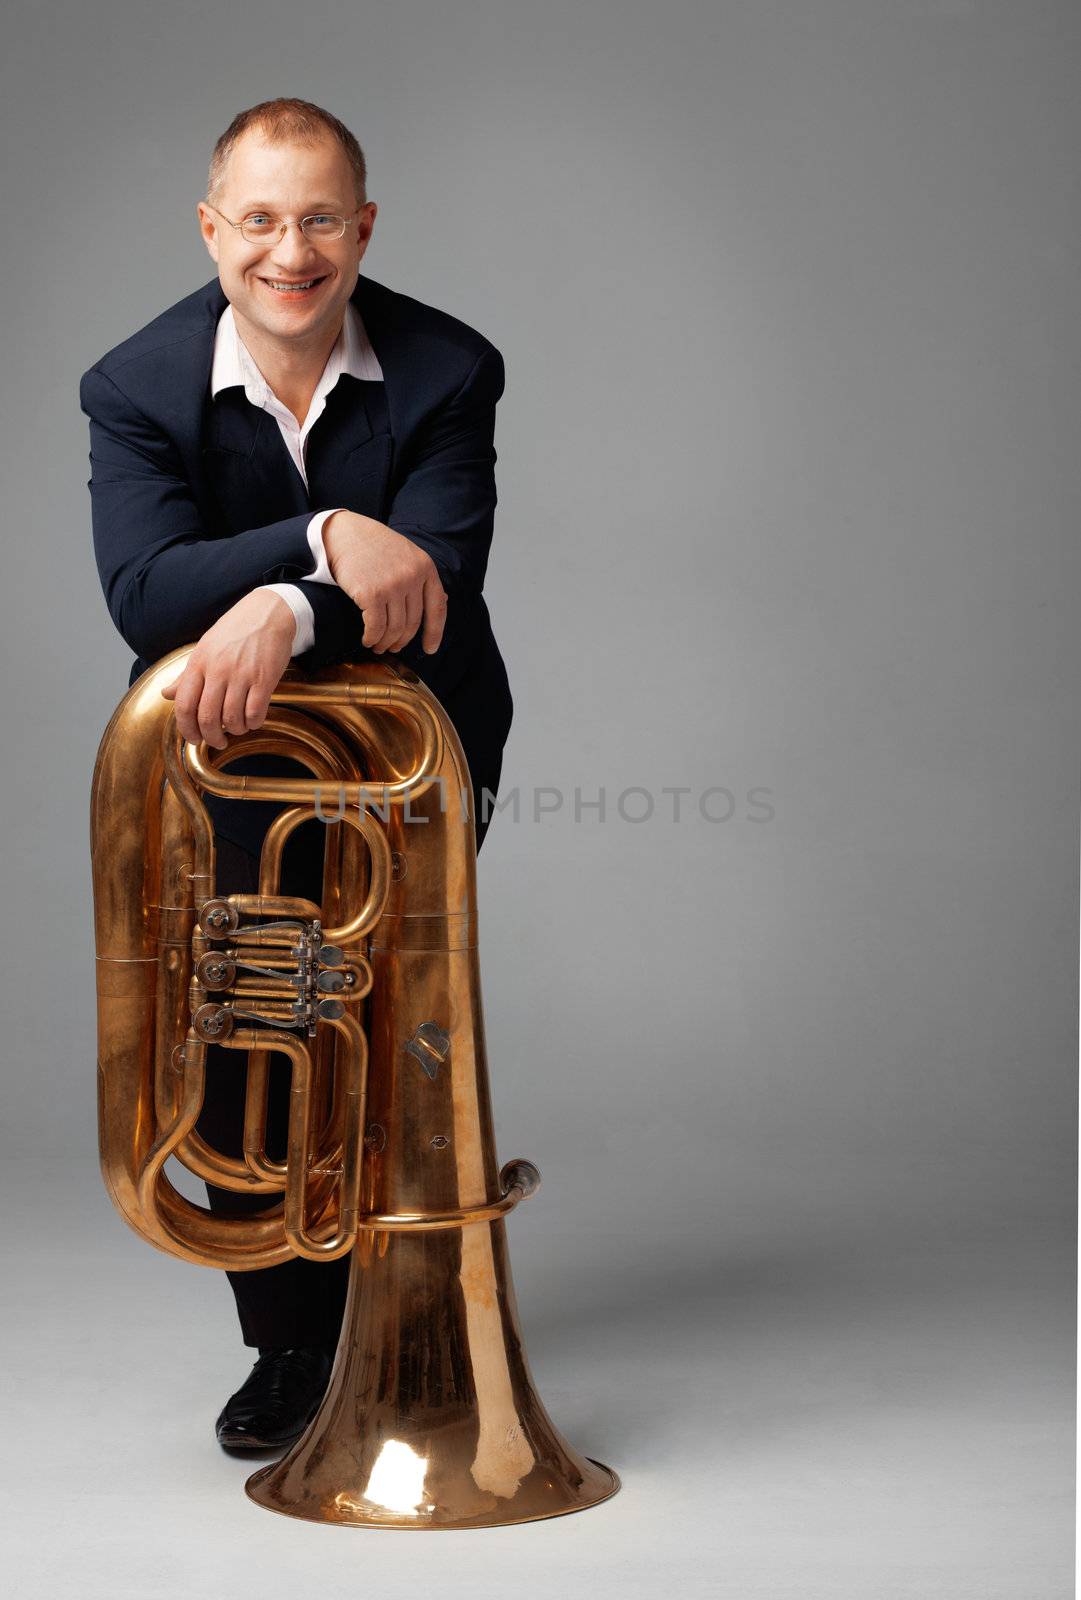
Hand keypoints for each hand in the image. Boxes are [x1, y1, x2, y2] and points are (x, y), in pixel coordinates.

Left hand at [160, 590, 295, 748]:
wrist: (269, 613)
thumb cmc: (235, 631)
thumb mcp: (205, 648)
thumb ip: (186, 675)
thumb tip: (166, 694)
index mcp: (199, 663)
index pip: (184, 705)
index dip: (187, 729)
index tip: (194, 739)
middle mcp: (218, 670)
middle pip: (208, 718)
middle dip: (212, 737)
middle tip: (218, 741)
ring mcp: (242, 675)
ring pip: (232, 719)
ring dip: (235, 730)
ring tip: (238, 727)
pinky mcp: (264, 679)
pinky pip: (255, 713)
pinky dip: (253, 723)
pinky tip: (253, 719)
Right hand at [323, 511, 446, 653]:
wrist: (342, 533)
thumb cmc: (373, 545)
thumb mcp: (405, 554)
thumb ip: (421, 577)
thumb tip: (442, 600)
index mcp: (425, 567)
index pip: (437, 608)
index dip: (434, 633)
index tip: (430, 649)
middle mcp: (412, 577)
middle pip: (413, 622)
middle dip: (403, 641)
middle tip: (394, 648)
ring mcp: (393, 585)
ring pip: (395, 628)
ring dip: (385, 642)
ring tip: (378, 646)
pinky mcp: (371, 594)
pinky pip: (376, 627)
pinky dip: (372, 638)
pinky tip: (368, 640)